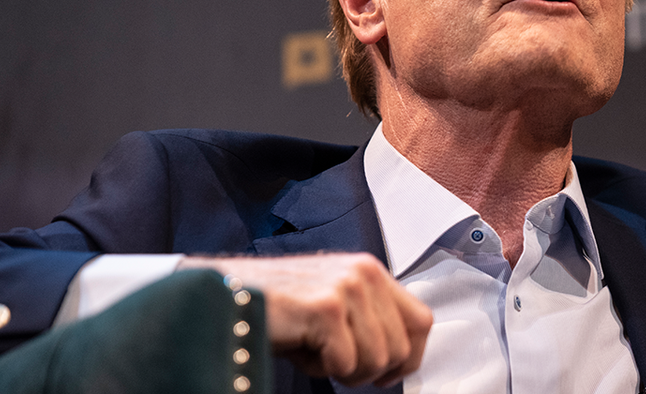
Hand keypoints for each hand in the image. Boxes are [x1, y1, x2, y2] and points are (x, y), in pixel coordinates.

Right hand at [180, 252, 432, 386]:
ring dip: (344, 370)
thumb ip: (368, 318)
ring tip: (313, 350)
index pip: (422, 321)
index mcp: (371, 271)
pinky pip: (344, 363)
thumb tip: (401, 357)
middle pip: (402, 348)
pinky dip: (320, 369)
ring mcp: (347, 287)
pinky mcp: (325, 307)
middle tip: (333, 362)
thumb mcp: (334, 305)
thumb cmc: (277, 307)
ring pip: (377, 360)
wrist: (223, 295)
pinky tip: (299, 348)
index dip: (408, 357)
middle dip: (369, 370)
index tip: (382, 374)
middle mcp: (365, 272)